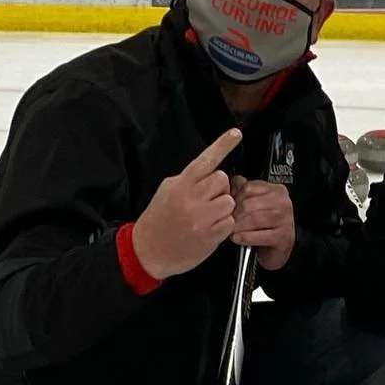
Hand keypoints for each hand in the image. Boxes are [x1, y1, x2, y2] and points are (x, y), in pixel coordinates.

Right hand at [132, 127, 239, 279]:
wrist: (148, 251)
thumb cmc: (159, 221)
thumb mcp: (167, 191)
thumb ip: (189, 180)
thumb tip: (210, 172)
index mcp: (180, 184)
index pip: (205, 160)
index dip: (222, 145)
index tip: (236, 133)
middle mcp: (191, 198)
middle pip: (223, 179)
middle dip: (219, 189)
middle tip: (206, 200)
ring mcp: (201, 217)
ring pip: (229, 201)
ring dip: (222, 208)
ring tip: (206, 216)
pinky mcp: (210, 235)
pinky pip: (229, 222)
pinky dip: (223, 225)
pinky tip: (208, 229)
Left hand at [229, 175, 295, 271]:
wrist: (277, 247)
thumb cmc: (265, 225)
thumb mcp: (255, 203)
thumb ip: (242, 190)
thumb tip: (228, 184)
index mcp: (276, 190)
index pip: (248, 188)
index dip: (233, 198)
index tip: (226, 207)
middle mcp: (283, 203)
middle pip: (248, 203)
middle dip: (234, 214)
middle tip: (226, 221)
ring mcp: (285, 220)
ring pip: (253, 219)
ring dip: (237, 226)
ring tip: (230, 230)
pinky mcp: (283, 237)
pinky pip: (259, 235)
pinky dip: (245, 237)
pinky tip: (237, 238)